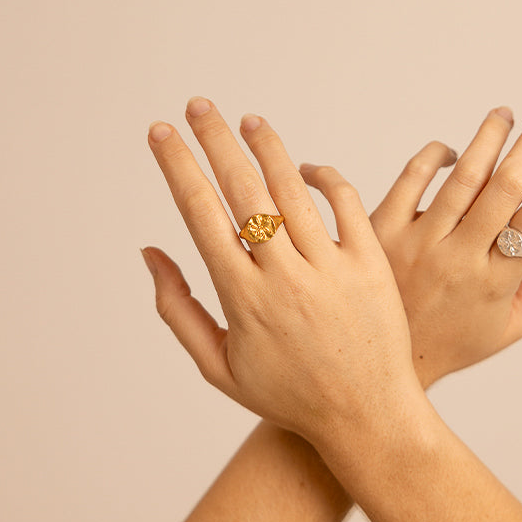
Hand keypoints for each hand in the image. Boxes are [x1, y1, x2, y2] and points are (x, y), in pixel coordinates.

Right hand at [145, 100, 419, 441]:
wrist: (365, 415)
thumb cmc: (288, 396)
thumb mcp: (218, 367)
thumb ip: (177, 309)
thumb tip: (151, 251)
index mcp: (241, 298)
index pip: (201, 213)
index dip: (177, 166)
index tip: (162, 133)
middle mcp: (283, 276)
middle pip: (242, 189)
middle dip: (214, 140)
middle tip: (198, 106)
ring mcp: (331, 268)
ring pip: (292, 190)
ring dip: (267, 149)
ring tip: (249, 122)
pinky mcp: (371, 264)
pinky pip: (346, 204)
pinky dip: (324, 178)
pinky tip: (307, 169)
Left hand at [357, 97, 521, 386]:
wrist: (382, 363)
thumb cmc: (458, 339)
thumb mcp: (515, 323)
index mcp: (498, 283)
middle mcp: (460, 260)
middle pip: (508, 183)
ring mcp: (418, 244)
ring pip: (462, 174)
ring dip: (489, 135)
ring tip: (507, 115)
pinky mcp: (382, 231)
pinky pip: (413, 175)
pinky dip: (437, 155)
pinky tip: (453, 152)